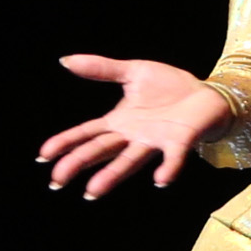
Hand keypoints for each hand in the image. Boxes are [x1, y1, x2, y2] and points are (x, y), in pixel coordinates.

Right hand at [38, 55, 231, 198]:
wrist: (208, 93)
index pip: (87, 134)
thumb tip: (64, 60)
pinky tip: (159, 180)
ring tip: (92, 191)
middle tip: (57, 181)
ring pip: (130, 160)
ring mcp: (156, 141)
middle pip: (101, 151)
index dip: (66, 143)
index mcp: (120, 122)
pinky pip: (173, 157)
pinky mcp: (180, 141)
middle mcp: (134, 136)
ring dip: (112, 175)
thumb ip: (101, 69)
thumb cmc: (170, 87)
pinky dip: (167, 168)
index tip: (43, 157)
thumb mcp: (132, 72)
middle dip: (79, 164)